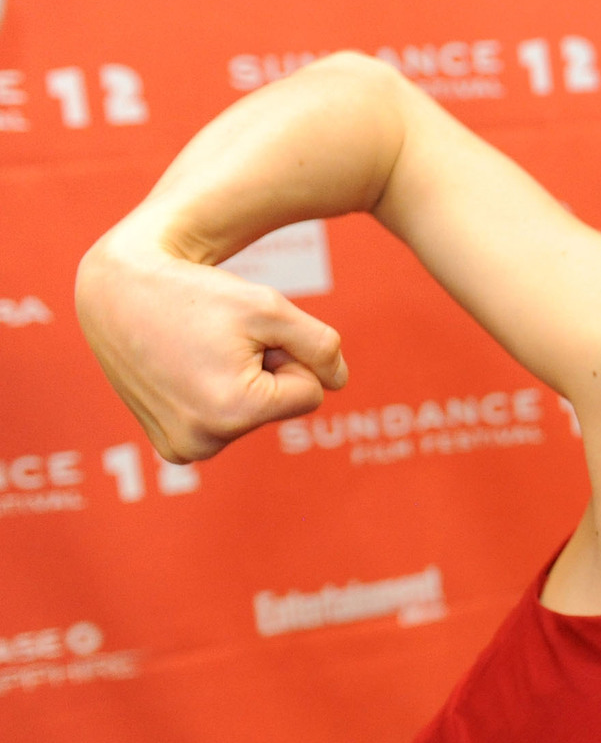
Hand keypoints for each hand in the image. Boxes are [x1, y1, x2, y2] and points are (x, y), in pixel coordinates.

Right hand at [75, 225, 347, 462]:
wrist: (119, 293)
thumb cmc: (198, 295)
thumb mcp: (272, 308)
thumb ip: (321, 347)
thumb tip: (338, 383)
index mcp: (235, 411)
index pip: (311, 393)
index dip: (288, 356)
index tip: (245, 337)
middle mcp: (205, 442)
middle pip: (280, 408)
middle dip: (264, 372)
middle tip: (216, 344)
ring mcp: (184, 450)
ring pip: (253, 416)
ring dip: (240, 383)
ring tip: (198, 356)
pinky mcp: (172, 448)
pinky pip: (225, 425)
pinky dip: (216, 398)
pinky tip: (185, 374)